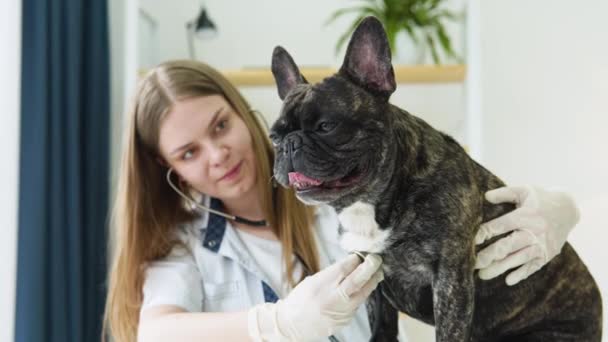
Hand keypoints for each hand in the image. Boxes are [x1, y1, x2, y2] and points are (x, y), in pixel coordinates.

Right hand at [248, 253, 382, 340]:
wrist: (292, 325)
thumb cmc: (300, 301)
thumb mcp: (311, 282)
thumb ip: (331, 274)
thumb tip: (352, 264)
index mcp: (320, 286)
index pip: (343, 269)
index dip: (355, 260)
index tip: (361, 254)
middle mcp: (331, 299)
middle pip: (356, 281)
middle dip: (370, 268)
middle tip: (377, 259)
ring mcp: (340, 312)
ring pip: (362, 294)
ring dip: (371, 282)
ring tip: (377, 273)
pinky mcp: (345, 321)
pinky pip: (357, 305)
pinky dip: (361, 295)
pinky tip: (363, 289)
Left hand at [474, 186, 578, 285]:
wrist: (569, 209)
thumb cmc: (540, 198)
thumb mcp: (524, 190)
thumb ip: (505, 193)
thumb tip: (485, 196)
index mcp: (526, 215)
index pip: (501, 225)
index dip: (485, 232)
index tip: (470, 240)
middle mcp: (535, 231)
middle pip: (508, 245)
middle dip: (489, 255)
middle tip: (473, 264)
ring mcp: (542, 245)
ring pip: (518, 259)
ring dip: (500, 268)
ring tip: (483, 275)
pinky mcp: (548, 254)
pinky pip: (534, 267)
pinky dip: (522, 274)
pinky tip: (508, 280)